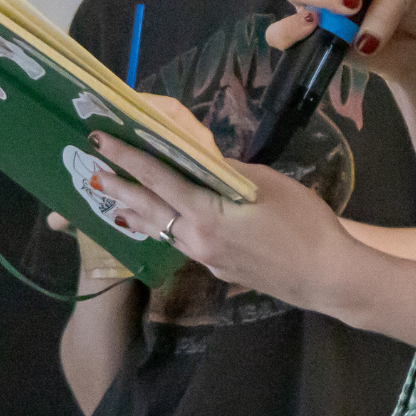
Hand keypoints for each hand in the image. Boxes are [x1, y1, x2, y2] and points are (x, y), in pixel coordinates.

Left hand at [87, 130, 358, 311]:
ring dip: (136, 211)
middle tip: (91, 169)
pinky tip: (162, 222)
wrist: (324, 275)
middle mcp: (195, 240)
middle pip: (148, 209)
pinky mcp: (218, 268)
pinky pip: (180, 242)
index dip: (128, 158)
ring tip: (114, 197)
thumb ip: (231, 174)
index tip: (102, 140)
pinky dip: (162, 227)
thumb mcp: (270, 185)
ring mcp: (205, 258)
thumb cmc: (303, 223)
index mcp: (206, 215)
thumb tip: (205, 164)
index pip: (158, 180)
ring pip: (161, 229)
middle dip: (119, 188)